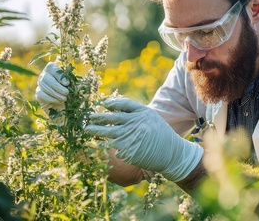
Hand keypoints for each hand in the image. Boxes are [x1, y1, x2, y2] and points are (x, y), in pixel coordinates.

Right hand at [35, 62, 69, 112]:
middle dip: (57, 86)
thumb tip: (67, 80)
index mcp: (54, 70)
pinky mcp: (38, 95)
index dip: (58, 75)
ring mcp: (40, 85)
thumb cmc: (73, 95)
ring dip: (55, 93)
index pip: (51, 67)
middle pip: (45, 76)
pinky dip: (50, 98)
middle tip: (66, 93)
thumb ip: (72, 81)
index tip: (67, 83)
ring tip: (64, 99)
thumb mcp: (75, 87)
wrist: (69, 109)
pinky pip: (40, 94)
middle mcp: (45, 75)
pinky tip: (58, 101)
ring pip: (43, 85)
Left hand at [85, 98, 203, 181]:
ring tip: (87, 129)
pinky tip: (107, 146)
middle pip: (111, 118)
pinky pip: (115, 148)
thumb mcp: (150, 117)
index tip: (102, 104)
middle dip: (97, 117)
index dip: (111, 103)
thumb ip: (133, 111)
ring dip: (97, 131)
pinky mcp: (128, 152)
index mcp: (141, 113)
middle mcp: (134, 124)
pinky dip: (109, 146)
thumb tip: (111, 106)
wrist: (171, 154)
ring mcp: (130, 139)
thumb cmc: (159, 133)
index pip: (122, 105)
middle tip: (87, 117)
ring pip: (109, 134)